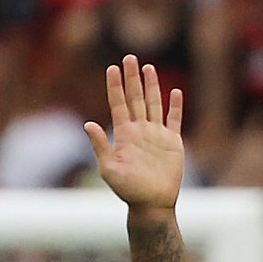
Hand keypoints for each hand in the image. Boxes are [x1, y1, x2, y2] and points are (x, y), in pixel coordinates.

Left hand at [85, 55, 184, 213]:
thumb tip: (87, 124)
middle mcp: (139, 131)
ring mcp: (156, 135)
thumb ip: (100, 146)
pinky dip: (175, 106)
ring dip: (151, 86)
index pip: (118, 104)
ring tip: (148, 68)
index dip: (114, 86)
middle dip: (132, 78)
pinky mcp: (172, 142)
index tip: (111, 68)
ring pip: (153, 104)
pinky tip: (175, 92)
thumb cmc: (129, 191)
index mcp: (124, 135)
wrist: (152, 204)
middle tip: (129, 58)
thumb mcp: (110, 169)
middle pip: (135, 98)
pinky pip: (174, 120)